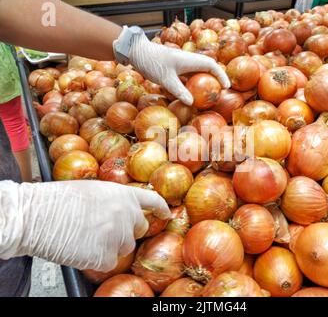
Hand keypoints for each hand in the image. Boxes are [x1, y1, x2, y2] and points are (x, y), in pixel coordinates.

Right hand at [0, 180, 169, 271]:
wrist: (36, 215)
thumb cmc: (58, 199)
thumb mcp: (94, 189)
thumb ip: (114, 199)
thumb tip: (122, 210)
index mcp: (124, 195)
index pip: (152, 200)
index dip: (161, 208)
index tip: (166, 214)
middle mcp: (127, 214)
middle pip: (139, 228)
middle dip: (127, 230)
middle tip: (105, 229)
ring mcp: (118, 236)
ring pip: (125, 247)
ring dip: (112, 245)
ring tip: (88, 237)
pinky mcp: (106, 256)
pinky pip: (110, 261)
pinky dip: (99, 259)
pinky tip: (83, 248)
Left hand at [128, 29, 230, 105]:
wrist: (136, 52)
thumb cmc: (151, 62)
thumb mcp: (166, 79)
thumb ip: (179, 91)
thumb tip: (192, 103)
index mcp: (189, 60)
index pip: (211, 65)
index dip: (221, 75)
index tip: (226, 86)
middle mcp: (188, 60)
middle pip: (207, 68)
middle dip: (215, 79)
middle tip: (219, 93)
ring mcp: (181, 64)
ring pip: (197, 73)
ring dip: (203, 82)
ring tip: (207, 96)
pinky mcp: (174, 68)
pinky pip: (187, 77)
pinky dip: (191, 85)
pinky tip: (190, 95)